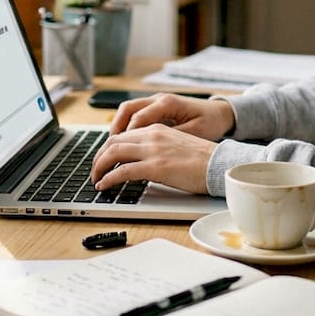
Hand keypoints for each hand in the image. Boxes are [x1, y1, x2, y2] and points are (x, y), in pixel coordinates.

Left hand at [91, 123, 216, 193]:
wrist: (219, 164)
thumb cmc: (203, 160)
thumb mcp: (176, 145)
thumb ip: (158, 148)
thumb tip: (142, 162)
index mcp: (157, 129)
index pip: (123, 135)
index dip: (107, 148)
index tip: (103, 160)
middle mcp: (152, 135)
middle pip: (113, 142)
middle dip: (99, 157)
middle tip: (95, 171)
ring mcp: (153, 150)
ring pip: (113, 153)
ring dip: (99, 167)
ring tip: (96, 180)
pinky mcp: (155, 167)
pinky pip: (122, 171)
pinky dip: (108, 179)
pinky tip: (104, 186)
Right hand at [109, 92, 234, 139]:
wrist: (221, 113)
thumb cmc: (210, 122)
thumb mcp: (194, 133)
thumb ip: (171, 139)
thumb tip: (151, 150)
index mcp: (167, 103)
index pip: (137, 117)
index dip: (125, 136)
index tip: (117, 153)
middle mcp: (159, 99)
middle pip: (126, 110)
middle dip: (114, 131)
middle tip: (107, 151)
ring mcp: (157, 102)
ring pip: (128, 111)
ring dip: (118, 128)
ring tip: (111, 148)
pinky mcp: (157, 108)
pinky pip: (135, 115)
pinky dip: (127, 127)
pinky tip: (125, 143)